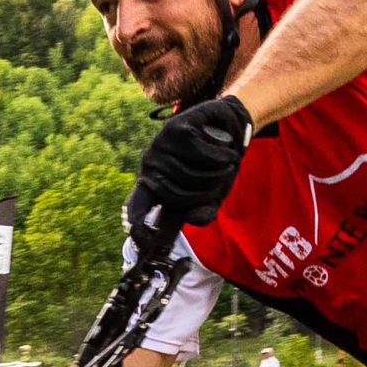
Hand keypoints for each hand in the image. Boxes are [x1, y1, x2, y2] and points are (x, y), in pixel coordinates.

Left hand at [126, 95, 253, 247]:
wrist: (230, 125)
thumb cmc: (216, 164)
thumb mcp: (212, 193)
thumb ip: (203, 211)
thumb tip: (191, 219)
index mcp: (155, 183)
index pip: (137, 206)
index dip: (138, 224)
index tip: (144, 240)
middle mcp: (151, 164)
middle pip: (177, 196)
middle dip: (208, 192)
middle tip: (222, 179)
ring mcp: (160, 144)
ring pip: (191, 175)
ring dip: (219, 172)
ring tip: (227, 162)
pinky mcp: (176, 127)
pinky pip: (201, 153)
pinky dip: (222, 155)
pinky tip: (227, 148)